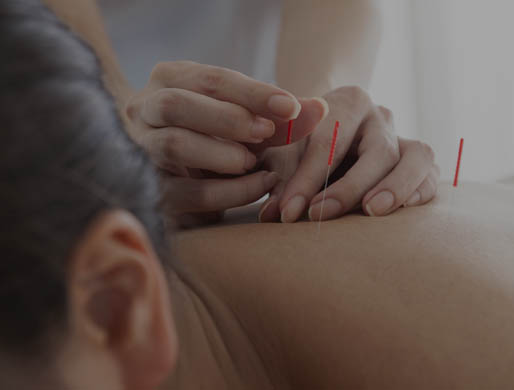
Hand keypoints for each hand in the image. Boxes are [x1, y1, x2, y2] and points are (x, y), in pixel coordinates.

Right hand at [124, 61, 326, 225]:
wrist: (187, 173)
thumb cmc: (220, 136)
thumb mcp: (247, 120)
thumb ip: (280, 116)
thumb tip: (320, 109)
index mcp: (169, 79)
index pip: (210, 79)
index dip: (252, 93)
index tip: (291, 108)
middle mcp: (144, 109)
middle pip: (177, 105)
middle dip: (228, 119)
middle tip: (266, 134)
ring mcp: (141, 149)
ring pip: (175, 146)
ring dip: (223, 155)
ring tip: (254, 163)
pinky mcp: (150, 189)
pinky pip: (187, 191)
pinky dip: (228, 191)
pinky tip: (257, 186)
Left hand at [258, 86, 438, 222]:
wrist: (326, 132)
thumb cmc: (300, 143)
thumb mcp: (282, 152)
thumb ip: (277, 180)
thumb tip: (272, 214)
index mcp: (348, 101)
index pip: (329, 140)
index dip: (307, 179)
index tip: (288, 212)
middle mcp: (381, 117)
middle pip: (378, 149)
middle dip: (350, 186)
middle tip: (321, 215)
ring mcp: (404, 137)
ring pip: (417, 156)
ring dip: (396, 187)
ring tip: (372, 212)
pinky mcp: (417, 162)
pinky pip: (430, 173)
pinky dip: (420, 191)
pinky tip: (402, 210)